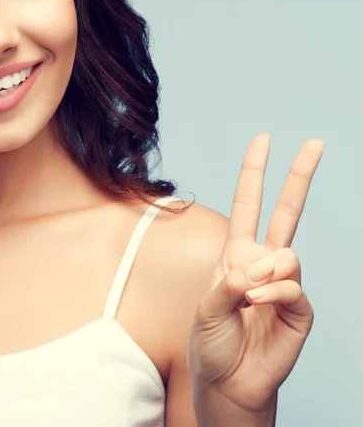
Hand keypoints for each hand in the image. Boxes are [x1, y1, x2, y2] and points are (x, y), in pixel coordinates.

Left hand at [186, 133, 324, 411]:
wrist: (227, 382)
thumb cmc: (211, 341)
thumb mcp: (206, 306)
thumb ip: (230, 282)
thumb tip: (261, 267)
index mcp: (237, 253)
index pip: (248, 204)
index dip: (254, 172)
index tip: (263, 140)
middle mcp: (263, 263)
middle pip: (286, 211)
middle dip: (299, 176)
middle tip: (316, 142)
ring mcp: (284, 284)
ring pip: (287, 254)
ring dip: (264, 273)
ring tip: (247, 298)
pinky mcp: (300, 309)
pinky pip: (293, 287)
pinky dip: (273, 294)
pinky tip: (259, 306)